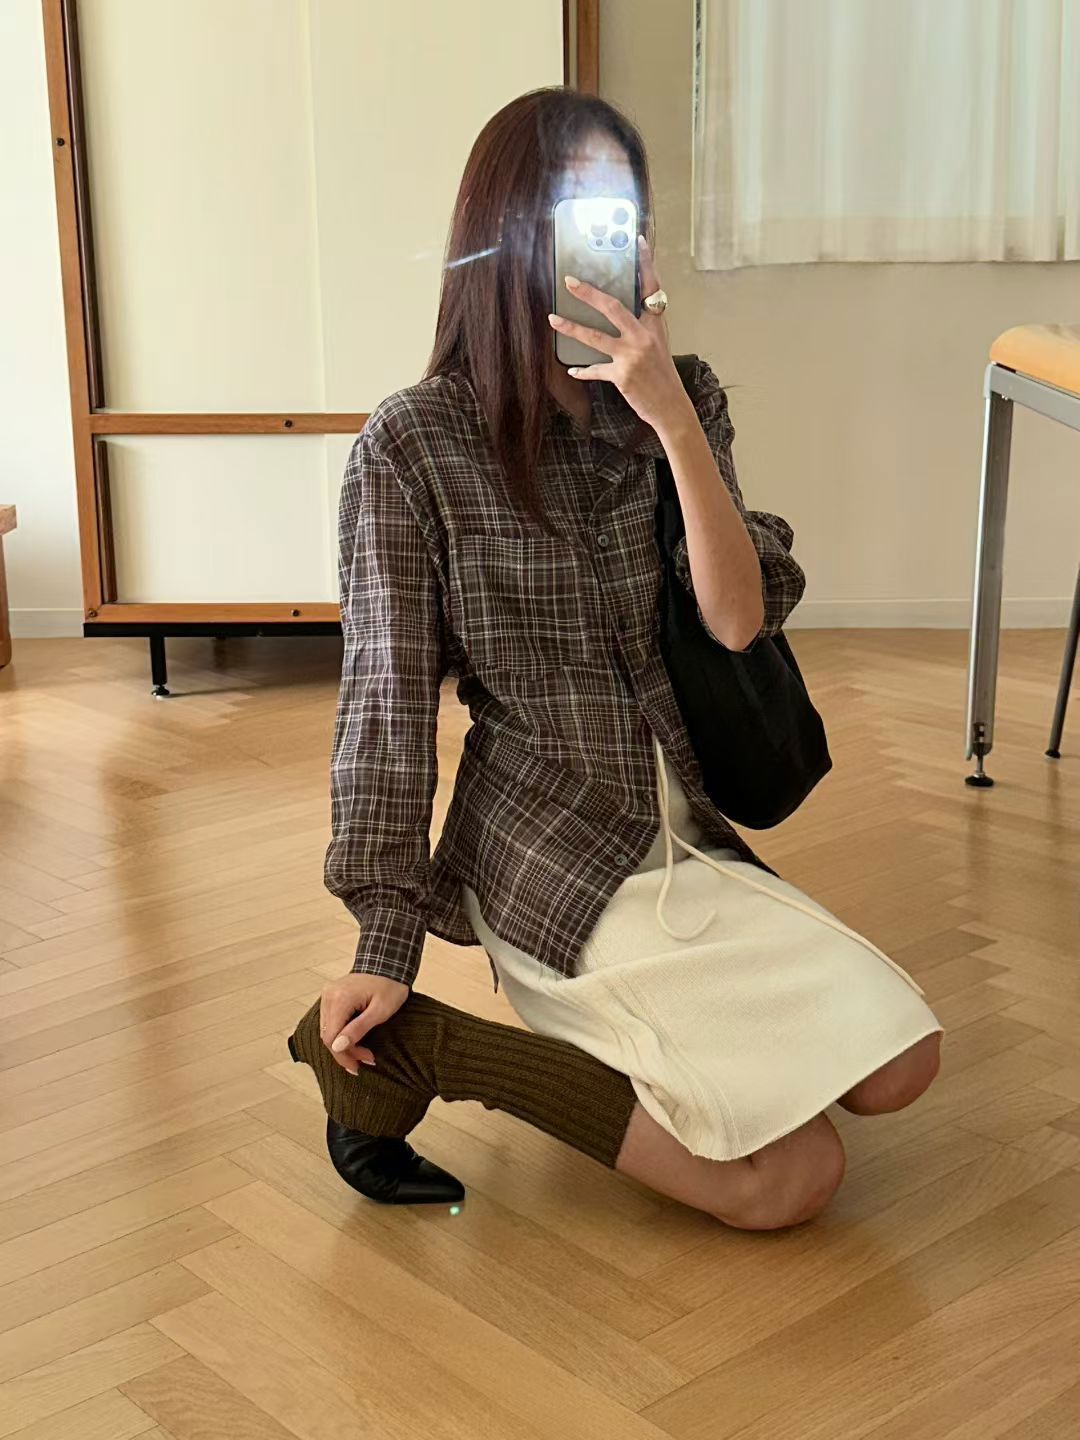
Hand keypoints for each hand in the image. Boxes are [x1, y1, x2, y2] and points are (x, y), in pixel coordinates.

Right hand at [319, 972, 408, 1074]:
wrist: (389, 964)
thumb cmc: (390, 986)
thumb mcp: (381, 1010)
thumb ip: (359, 1028)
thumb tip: (337, 1047)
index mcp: (340, 998)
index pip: (332, 1038)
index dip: (344, 1055)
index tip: (361, 1064)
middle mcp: (329, 995)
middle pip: (328, 1036)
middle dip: (345, 1052)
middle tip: (365, 1060)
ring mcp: (328, 994)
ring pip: (327, 1030)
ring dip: (343, 1045)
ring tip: (362, 1053)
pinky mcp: (331, 996)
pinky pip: (330, 1021)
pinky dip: (341, 1034)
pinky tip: (354, 1040)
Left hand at [546, 237, 695, 436]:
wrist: (671, 406)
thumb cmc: (663, 376)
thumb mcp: (658, 345)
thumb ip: (641, 328)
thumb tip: (619, 315)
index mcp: (654, 326)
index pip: (651, 288)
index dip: (646, 263)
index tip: (637, 240)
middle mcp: (643, 337)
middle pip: (612, 307)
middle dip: (588, 293)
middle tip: (570, 281)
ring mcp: (631, 356)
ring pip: (595, 337)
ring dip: (570, 327)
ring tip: (552, 319)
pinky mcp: (621, 376)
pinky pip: (595, 370)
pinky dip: (582, 370)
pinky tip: (571, 369)